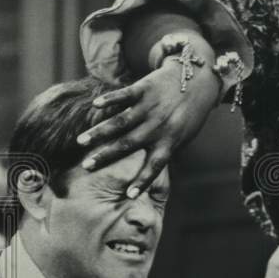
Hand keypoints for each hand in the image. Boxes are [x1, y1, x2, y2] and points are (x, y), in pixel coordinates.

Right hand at [76, 59, 220, 194]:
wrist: (197, 81)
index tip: (128, 196)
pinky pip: (125, 95)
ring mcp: (150, 107)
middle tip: (86, 166)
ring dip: (100, 132)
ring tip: (81, 141)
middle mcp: (158, 126)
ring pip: (121, 122)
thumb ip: (165, 152)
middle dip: (106, 156)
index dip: (142, 181)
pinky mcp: (145, 88)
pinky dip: (110, 99)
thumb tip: (150, 173)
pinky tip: (95, 104)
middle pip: (128, 144)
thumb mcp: (183, 137)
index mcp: (169, 142)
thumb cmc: (188, 115)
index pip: (154, 166)